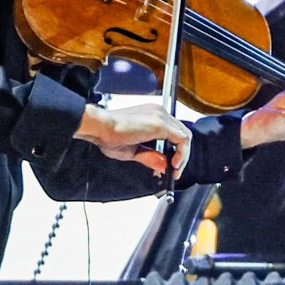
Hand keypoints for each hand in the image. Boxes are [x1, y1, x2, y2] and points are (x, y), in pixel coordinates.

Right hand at [76, 101, 191, 175]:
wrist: (99, 127)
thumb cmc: (108, 135)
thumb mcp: (133, 151)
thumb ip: (150, 157)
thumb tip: (164, 166)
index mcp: (152, 115)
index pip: (174, 132)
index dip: (176, 151)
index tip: (171, 165)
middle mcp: (159, 113)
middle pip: (183, 133)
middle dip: (182, 155)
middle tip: (175, 171)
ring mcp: (160, 117)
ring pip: (185, 136)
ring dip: (183, 156)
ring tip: (174, 170)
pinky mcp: (160, 124)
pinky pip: (182, 140)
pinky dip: (182, 154)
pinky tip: (173, 165)